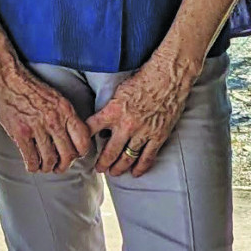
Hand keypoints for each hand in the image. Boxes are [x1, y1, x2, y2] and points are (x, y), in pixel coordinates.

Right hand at [0, 57, 91, 173]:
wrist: (5, 77)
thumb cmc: (29, 87)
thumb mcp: (55, 97)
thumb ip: (65, 115)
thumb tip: (72, 136)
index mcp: (65, 109)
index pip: (83, 140)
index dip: (80, 153)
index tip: (74, 155)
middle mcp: (54, 119)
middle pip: (68, 155)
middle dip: (64, 165)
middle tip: (58, 166)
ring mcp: (37, 126)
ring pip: (50, 160)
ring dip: (47, 168)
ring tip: (44, 167)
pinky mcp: (20, 133)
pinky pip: (31, 159)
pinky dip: (32, 167)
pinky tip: (31, 165)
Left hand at [86, 58, 193, 177]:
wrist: (168, 77)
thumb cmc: (143, 79)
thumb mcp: (119, 90)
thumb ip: (111, 107)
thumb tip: (103, 121)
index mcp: (113, 111)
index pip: (91, 129)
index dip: (84, 140)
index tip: (82, 147)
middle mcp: (126, 125)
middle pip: (109, 151)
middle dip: (102, 163)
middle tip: (98, 169)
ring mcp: (143, 132)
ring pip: (127, 158)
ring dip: (119, 167)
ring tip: (113, 172)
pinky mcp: (158, 136)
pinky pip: (147, 158)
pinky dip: (140, 168)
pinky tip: (135, 173)